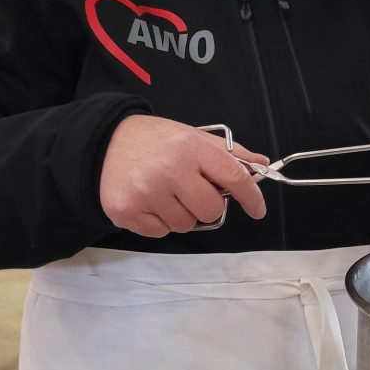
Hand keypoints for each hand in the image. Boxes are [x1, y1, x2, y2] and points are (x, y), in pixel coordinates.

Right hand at [100, 115, 268, 236]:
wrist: (107, 141)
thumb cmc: (158, 140)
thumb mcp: (195, 137)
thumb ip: (230, 153)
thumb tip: (261, 164)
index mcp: (191, 148)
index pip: (233, 177)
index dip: (251, 197)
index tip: (257, 209)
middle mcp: (170, 170)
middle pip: (210, 210)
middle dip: (207, 205)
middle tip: (192, 190)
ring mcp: (146, 193)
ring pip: (186, 225)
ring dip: (182, 214)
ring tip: (167, 192)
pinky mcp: (126, 211)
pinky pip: (161, 232)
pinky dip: (161, 221)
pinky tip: (150, 200)